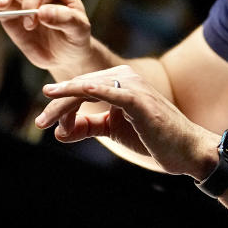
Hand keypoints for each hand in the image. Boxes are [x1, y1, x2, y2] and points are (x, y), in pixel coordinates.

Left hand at [36, 66, 217, 178]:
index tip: (46, 122)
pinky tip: (71, 92)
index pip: (82, 88)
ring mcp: (133, 86)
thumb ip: (88, 126)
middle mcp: (126, 77)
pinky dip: (89, 91)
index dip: (61, 104)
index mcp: (121, 81)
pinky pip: (109, 92)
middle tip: (40, 121)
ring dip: (64, 103)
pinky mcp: (139, 99)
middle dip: (58, 104)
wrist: (186, 150)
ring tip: (46, 119)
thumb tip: (60, 132)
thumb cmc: (154, 138)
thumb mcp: (114, 130)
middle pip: (81, 86)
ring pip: (88, 88)